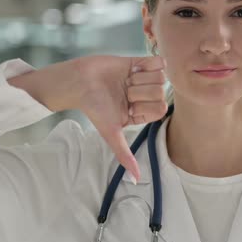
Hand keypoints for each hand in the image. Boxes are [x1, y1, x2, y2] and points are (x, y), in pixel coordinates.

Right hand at [76, 55, 167, 182]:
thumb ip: (125, 154)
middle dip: (141, 90)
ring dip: (141, 78)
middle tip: (125, 91)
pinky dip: (148, 64)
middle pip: (160, 91)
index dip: (146, 105)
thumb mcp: (111, 133)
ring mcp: (144, 79)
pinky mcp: (139, 63)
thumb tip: (136, 180)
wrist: (79, 82)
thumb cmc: (94, 108)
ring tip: (125, 80)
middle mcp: (145, 97)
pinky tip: (133, 69)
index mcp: (142, 113)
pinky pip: (159, 62)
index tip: (129, 104)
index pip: (161, 108)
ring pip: (160, 76)